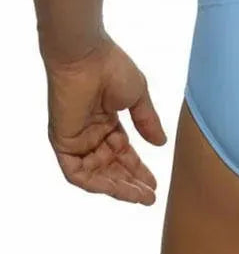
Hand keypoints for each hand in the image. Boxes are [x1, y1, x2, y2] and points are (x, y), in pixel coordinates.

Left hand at [44, 33, 167, 204]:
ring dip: (118, 187)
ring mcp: (77, 140)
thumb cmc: (112, 68)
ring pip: (96, 174)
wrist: (87, 57)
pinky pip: (78, 173)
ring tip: (139, 196)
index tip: (155, 183)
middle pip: (111, 167)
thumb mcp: (138, 98)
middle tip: (150, 196)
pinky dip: (97, 183)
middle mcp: (91, 134)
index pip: (123, 153)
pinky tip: (117, 188)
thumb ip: (147, 122)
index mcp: (107, 121)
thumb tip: (161, 143)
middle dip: (131, 183)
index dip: (139, 169)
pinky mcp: (63, 143)